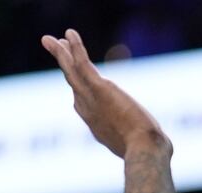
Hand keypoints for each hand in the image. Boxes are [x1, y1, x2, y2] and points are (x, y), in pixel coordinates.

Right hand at [42, 29, 167, 158]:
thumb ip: (135, 137)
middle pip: (72, 81)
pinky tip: (70, 34)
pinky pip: (82, 64)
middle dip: (63, 63)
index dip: (76, 83)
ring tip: (49, 39)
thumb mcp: (136, 144)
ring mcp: (91, 98)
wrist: (143, 150)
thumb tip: (152, 141)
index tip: (72, 71)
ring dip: (60, 52)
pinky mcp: (100, 88)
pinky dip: (76, 48)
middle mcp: (87, 109)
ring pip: (71, 70)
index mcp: (95, 121)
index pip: (82, 99)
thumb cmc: (147, 150)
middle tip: (54, 47)